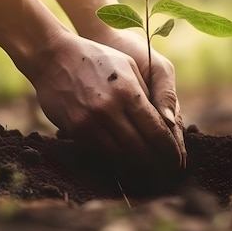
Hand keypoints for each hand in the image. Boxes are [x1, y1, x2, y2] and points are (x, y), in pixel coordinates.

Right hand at [30, 32, 183, 170]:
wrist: (53, 57)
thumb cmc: (96, 58)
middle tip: (168, 172)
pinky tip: (127, 162)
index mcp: (127, 91)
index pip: (156, 130)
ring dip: (138, 166)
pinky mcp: (76, 130)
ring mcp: (90, 121)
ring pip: (121, 155)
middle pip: (141, 148)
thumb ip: (148, 94)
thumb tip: (168, 122)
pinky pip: (101, 152)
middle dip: (157, 163)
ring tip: (150, 171)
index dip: (169, 150)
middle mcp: (110, 109)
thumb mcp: (128, 66)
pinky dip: (117, 160)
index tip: (178, 161)